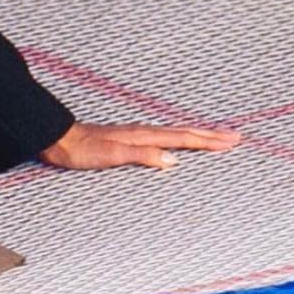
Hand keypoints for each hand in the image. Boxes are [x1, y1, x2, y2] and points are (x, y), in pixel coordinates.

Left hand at [37, 121, 242, 170]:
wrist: (58, 139)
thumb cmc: (82, 150)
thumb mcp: (112, 155)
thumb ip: (143, 156)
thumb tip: (174, 161)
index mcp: (144, 135)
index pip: (183, 139)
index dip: (208, 141)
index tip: (231, 142)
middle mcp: (143, 132)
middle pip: (183, 132)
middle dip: (210, 135)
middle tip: (235, 136)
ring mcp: (136, 135)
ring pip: (174, 133)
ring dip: (197, 136)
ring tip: (214, 137)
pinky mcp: (128, 140)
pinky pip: (163, 138)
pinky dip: (178, 140)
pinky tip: (177, 145)